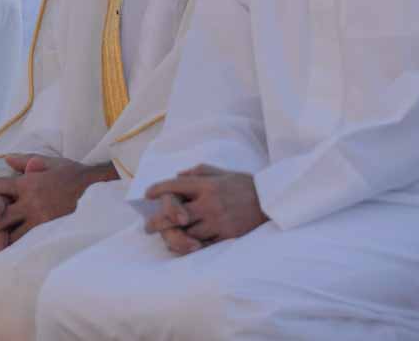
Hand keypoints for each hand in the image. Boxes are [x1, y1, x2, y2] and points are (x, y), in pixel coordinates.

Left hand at [0, 155, 114, 252]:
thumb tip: (7, 160)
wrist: (102, 188)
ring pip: (13, 235)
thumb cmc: (76, 175)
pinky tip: (7, 261)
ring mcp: (41, 218)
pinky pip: (31, 243)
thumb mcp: (51, 162)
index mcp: (27, 182)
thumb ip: (27, 159)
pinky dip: (18, 251)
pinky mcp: (52, 231)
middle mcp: (30, 201)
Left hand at [144, 164, 266, 254]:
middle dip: (157, 221)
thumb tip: (176, 176)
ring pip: (186, 232)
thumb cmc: (244, 185)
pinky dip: (191, 245)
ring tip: (164, 237)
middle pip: (174, 214)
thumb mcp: (221, 172)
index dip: (157, 190)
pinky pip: (203, 244)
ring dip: (173, 236)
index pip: (174, 186)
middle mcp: (210, 203)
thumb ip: (197, 172)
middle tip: (147, 227)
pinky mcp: (227, 236)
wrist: (272, 202)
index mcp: (207, 185)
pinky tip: (184, 245)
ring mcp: (218, 221)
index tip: (147, 195)